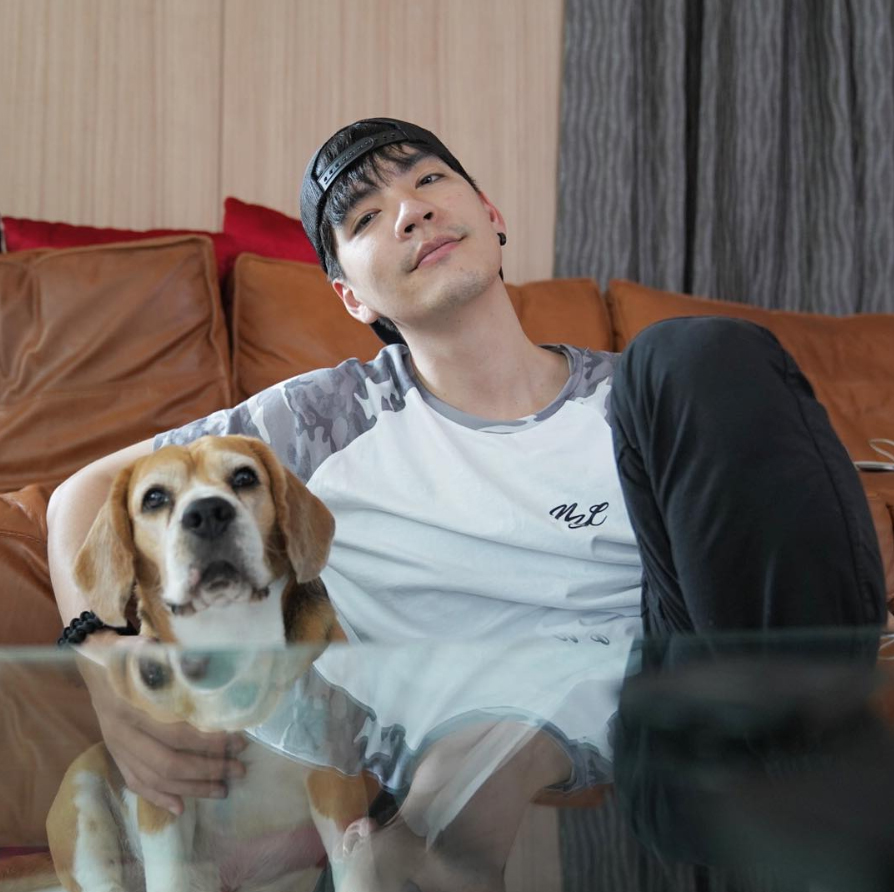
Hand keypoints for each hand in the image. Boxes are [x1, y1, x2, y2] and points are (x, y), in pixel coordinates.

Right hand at [75, 633, 246, 814]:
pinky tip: (180, 808)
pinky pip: (136, 783)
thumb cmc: (129, 655)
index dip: (210, 741)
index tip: (239, 740)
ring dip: (191, 787)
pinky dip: (158, 797)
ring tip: (222, 790)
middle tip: (239, 770)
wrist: (94, 664)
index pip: (177, 733)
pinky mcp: (115, 756)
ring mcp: (116, 748)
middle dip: (208, 769)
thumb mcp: (149, 651)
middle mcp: (122, 733)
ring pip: (155, 778)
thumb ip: (174, 661)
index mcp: (132, 706)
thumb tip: (207, 667)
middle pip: (169, 763)